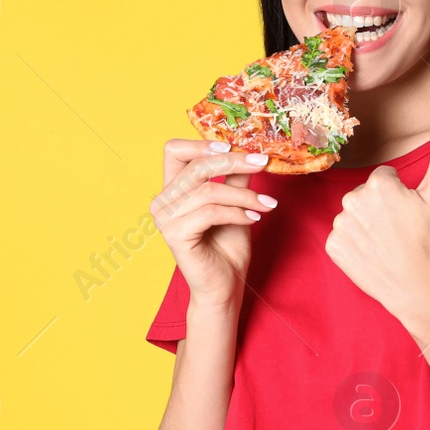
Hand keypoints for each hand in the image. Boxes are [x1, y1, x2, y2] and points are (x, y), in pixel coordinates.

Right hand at [151, 140, 277, 307]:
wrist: (224, 286)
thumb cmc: (226, 247)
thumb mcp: (236, 203)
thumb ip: (236, 177)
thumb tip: (252, 150)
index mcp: (172, 189)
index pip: (174, 150)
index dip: (202, 143)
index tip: (234, 146)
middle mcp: (162, 201)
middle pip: (197, 165)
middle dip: (234, 161)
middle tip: (263, 163)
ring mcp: (165, 218)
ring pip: (209, 191)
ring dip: (244, 195)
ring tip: (266, 203)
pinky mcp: (174, 235)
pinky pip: (210, 212)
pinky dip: (237, 213)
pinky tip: (254, 218)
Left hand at [324, 129, 429, 323]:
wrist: (420, 289)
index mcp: (378, 184)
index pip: (384, 178)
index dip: (399, 195)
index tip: (408, 214)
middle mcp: (352, 200)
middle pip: (366, 195)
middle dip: (380, 208)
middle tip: (399, 230)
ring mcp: (340, 225)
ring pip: (353, 216)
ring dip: (366, 226)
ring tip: (387, 243)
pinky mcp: (333, 247)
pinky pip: (342, 237)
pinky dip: (354, 245)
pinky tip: (372, 254)